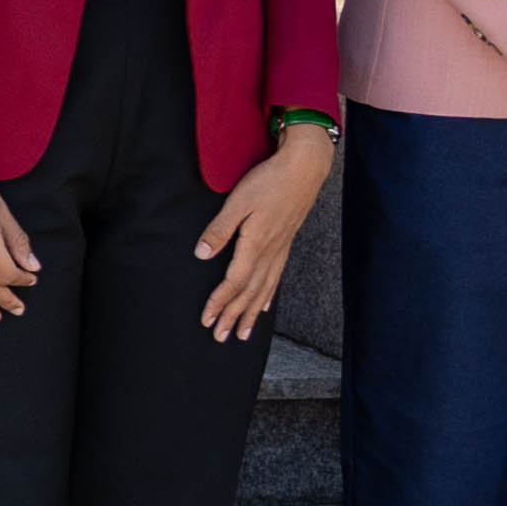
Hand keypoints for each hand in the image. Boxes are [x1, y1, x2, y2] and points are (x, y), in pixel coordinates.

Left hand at [196, 126, 338, 339]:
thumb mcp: (238, 201)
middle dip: (233, 316)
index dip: (219, 303)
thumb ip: (220, 229)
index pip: (233, 282)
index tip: (207, 320)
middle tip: (221, 337)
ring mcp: (281, 249)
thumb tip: (202, 254)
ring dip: (250, 313)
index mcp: (256, 244)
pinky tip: (263, 307)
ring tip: (242, 333)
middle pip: (249, 293)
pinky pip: (276, 278)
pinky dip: (268, 296)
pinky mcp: (286, 243)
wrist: (304, 168)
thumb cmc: (269, 180)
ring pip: (264, 290)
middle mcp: (270, 252)